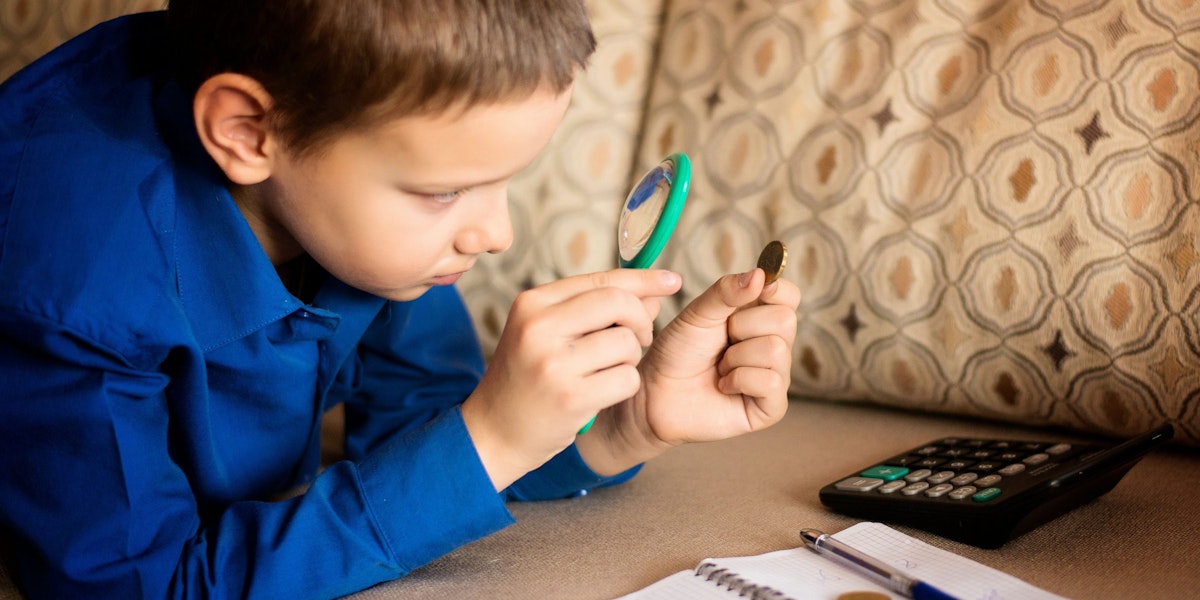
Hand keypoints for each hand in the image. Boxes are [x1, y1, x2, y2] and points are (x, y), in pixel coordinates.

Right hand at [461, 269, 682, 490]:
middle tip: (638, 339)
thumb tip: (652, 297)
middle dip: (640, 320)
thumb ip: (595, 312)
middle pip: (618, 303)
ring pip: (627, 343)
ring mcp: (553, 363)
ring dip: (629, 360)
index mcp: (532, 303)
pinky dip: (625, 385)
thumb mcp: (547, 334)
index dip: (642, 279)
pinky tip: (602, 394)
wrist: (492, 432)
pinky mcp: (570, 397)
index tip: (672, 280)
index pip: (600, 280)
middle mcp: (538, 327)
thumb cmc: (526, 379)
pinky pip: (627, 378)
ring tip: (605, 371)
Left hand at [578, 269, 799, 474]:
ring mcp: (775, 375)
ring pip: (776, 350)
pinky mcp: (771, 407)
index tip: (750, 292)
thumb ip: (727, 291)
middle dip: (743, 326)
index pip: (789, 294)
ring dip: (736, 356)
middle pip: (786, 319)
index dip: (773, 289)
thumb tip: (760, 275)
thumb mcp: (699, 313)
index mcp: (760, 317)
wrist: (656, 391)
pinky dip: (739, 380)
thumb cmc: (678, 351)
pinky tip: (723, 385)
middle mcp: (774, 344)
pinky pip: (771, 382)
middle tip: (722, 339)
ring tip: (719, 366)